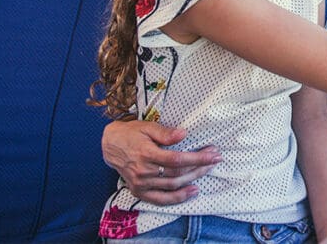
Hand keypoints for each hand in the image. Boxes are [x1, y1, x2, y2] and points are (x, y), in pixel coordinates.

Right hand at [101, 120, 220, 204]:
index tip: (213, 154)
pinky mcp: (139, 191)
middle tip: (215, 159)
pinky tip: (192, 191)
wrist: (110, 145)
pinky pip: (161, 199)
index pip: (177, 159)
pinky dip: (177, 198)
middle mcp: (143, 171)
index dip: (197, 158)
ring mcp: (141, 184)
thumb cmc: (132, 134)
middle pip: (178, 173)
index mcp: (146, 153)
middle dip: (200, 167)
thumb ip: (165, 133)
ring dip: (193, 180)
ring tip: (207, 171)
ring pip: (172, 186)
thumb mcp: (147, 127)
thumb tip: (183, 134)